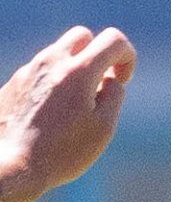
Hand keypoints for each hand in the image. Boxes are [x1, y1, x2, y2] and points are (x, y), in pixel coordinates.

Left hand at [0, 26, 130, 201]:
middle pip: (82, 35)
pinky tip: (51, 113)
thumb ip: (114, 95)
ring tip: (74, 104)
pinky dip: (52, 82)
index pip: (114, 40)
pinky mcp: (13, 84)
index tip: (122, 81)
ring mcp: (28, 72)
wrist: (12, 166)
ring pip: (58, 54)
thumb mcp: (103, 127)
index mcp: (78, 71)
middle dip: (97, 53)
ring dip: (73, 69)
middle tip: (100, 83)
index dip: (127, 57)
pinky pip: (39, 72)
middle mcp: (51, 63)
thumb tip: (111, 80)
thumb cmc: (62, 152)